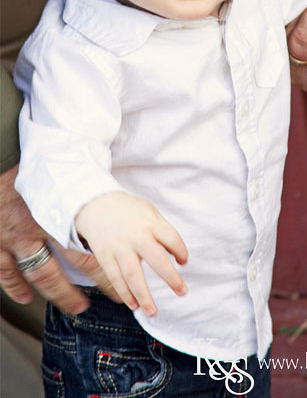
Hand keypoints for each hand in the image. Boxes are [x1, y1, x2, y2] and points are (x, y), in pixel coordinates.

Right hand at [0, 165, 118, 312]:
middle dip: (90, 286)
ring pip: (40, 275)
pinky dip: (14, 286)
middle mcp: (40, 232)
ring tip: (76, 306)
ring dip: (59, 293)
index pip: (91, 248)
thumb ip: (88, 198)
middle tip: (109, 299)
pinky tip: (25, 298)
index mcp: (61, 216)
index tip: (126, 278)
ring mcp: (16, 240)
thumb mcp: (67, 180)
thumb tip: (118, 208)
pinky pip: (6, 271)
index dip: (110, 267)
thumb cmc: (36, 168)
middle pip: (70, 267)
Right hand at [74, 192, 187, 316]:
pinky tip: (133, 305)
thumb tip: (174, 253)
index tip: (184, 261)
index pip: (172, 239)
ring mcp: (119, 248)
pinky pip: (115, 278)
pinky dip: (124, 293)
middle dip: (171, 278)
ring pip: (133, 275)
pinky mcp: (105, 257)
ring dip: (143, 295)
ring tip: (152, 311)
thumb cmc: (129, 211)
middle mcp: (136, 237)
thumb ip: (162, 231)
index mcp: (151, 223)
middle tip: (182, 291)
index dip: (181, 251)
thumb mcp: (150, 212)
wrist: (95, 205)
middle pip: (157, 260)